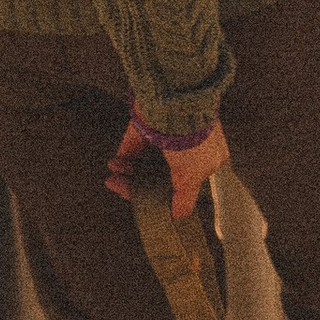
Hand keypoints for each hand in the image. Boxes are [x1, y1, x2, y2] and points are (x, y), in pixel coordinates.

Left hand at [106, 109, 230, 222]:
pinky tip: (113, 166)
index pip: (183, 184)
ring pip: (143, 163)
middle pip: (160, 175)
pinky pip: (132, 148)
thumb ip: (186, 200)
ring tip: (113, 179)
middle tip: (125, 189)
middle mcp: (185, 147)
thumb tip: (179, 217)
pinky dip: (121, 159)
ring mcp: (165, 136)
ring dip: (127, 173)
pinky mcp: (147, 127)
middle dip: (141, 186)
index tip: (151, 206)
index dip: (166, 196)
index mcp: (205, 158)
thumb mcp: (195, 176)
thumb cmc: (192, 138)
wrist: (173, 103)